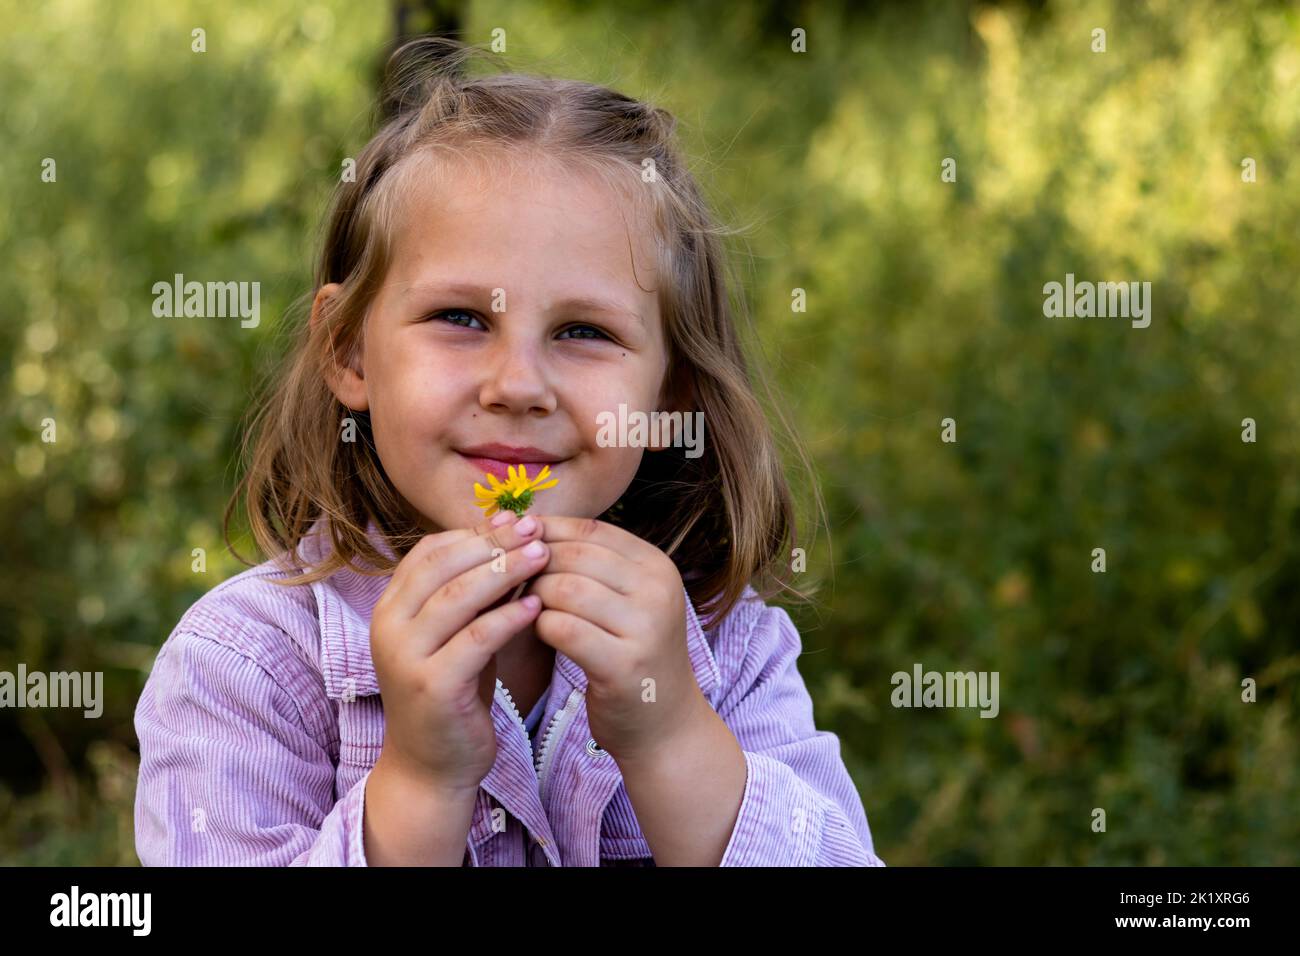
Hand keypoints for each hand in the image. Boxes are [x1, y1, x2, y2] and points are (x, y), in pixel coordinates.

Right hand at [369, 511, 549, 793]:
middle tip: (536, 530)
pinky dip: (507, 617)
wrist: (432, 764)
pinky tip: (536, 605)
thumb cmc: (453, 689)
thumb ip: (475, 585)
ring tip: (543, 556)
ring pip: (458, 596)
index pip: (430, 550)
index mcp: (390, 606)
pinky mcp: (431, 686)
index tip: (518, 520)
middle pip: (444, 566)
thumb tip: (507, 522)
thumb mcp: (459, 630)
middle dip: (494, 543)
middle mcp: (388, 625)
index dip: (476, 532)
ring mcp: (405, 656)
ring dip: (505, 571)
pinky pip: (475, 639)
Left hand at [528, 516, 710, 763]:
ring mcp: (646, 627)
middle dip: (532, 566)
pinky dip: (540, 628)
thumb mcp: (623, 600)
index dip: (546, 532)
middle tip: (506, 582)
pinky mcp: (624, 664)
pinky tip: (538, 635)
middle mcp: (658, 589)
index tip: (512, 545)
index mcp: (657, 565)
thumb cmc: (630, 655)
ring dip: (533, 599)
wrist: (663, 724)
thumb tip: (526, 524)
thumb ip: (588, 565)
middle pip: (574, 556)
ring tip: (522, 610)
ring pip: (564, 589)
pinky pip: (562, 629)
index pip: (590, 530)